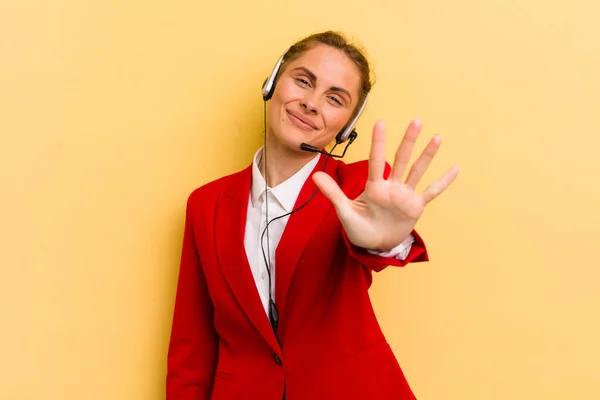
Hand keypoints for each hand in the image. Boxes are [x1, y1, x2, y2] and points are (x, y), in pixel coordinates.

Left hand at [312, 119, 458, 250]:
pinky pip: (431, 192)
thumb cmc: (358, 228)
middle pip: (401, 160)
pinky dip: (442, 182)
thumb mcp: (344, 212)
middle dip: (408, 141)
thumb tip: (314, 176)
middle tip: (416, 121)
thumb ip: (333, 193)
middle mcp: (391, 186)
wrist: (373, 246)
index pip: (377, 161)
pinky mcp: (415, 207)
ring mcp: (405, 195)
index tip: (380, 123)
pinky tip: (454, 169)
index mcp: (374, 187)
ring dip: (427, 156)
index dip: (378, 143)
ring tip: (437, 137)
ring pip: (418, 171)